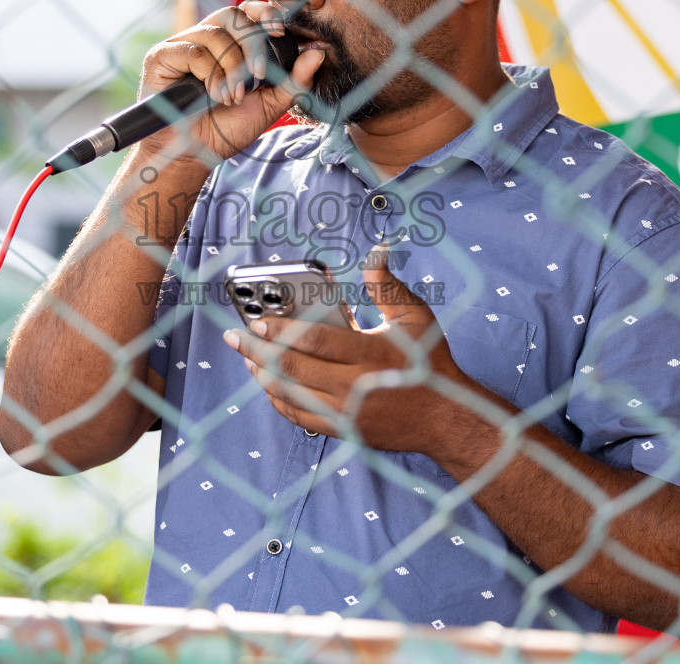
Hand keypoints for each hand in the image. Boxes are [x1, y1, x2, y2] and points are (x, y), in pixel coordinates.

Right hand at [136, 0, 324, 165]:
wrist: (192, 155)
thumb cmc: (226, 129)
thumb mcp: (268, 105)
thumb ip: (293, 81)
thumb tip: (318, 52)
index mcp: (230, 43)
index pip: (249, 12)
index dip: (266, 13)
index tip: (282, 30)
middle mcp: (206, 37)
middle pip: (234, 14)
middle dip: (253, 43)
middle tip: (260, 75)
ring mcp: (182, 44)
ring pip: (216, 32)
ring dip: (233, 65)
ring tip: (235, 95)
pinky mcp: (161, 56)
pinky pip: (193, 51)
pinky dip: (211, 73)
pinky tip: (216, 96)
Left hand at [223, 256, 469, 451]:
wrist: (443, 418)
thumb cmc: (429, 362)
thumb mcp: (415, 316)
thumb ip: (388, 285)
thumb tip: (377, 250)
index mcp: (370, 353)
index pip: (315, 341)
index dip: (281, 330)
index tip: (256, 319)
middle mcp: (354, 386)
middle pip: (293, 369)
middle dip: (258, 350)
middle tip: (236, 336)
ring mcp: (346, 412)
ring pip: (290, 395)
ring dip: (263, 375)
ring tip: (248, 356)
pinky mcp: (343, 429)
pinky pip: (300, 417)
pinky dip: (279, 400)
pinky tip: (269, 384)